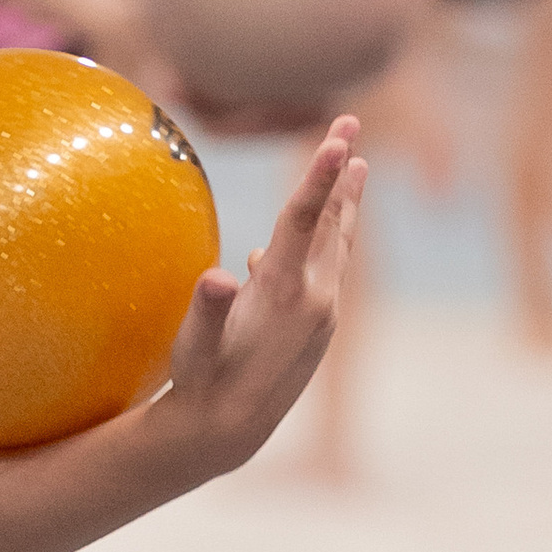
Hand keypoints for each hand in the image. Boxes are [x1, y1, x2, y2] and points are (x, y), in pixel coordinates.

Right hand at [157, 117, 364, 467]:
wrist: (231, 431)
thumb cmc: (203, 384)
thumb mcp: (193, 352)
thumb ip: (206, 314)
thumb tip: (215, 279)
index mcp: (285, 292)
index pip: (303, 220)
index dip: (319, 175)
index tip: (341, 137)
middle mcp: (316, 297)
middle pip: (330, 220)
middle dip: (339, 170)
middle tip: (351, 121)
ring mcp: (324, 309)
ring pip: (337, 242)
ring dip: (345, 201)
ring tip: (358, 166)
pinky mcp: (321, 322)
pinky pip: (329, 267)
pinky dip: (328, 239)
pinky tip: (311, 234)